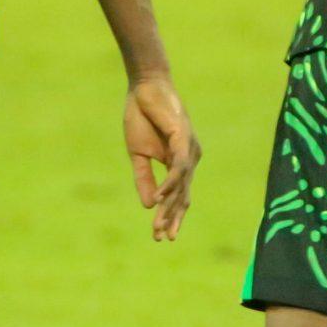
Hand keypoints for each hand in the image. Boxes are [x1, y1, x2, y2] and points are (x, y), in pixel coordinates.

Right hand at [123, 75, 199, 239]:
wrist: (144, 88)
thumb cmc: (142, 118)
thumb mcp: (138, 154)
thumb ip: (144, 179)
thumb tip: (148, 206)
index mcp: (179, 162)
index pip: (177, 195)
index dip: (169, 215)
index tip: (158, 236)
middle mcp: (188, 158)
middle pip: (183, 195)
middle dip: (171, 218)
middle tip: (162, 238)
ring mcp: (188, 149)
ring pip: (182, 185)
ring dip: (169, 206)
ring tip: (158, 224)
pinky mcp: (183, 138)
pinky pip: (178, 167)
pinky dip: (169, 184)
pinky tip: (158, 198)